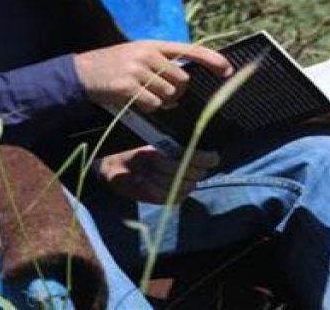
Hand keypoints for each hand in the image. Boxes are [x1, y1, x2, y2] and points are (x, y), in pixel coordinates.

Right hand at [72, 40, 231, 112]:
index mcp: (153, 45)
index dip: (212, 60)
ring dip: (161, 102)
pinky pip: (153, 104)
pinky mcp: (128, 86)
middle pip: (181, 81)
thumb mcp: (137, 55)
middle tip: (160, 94)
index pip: (190, 50)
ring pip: (168, 95)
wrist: (82, 72)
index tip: (228, 70)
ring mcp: (137, 70)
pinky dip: (148, 107)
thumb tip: (182, 85)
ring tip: (143, 95)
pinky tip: (134, 101)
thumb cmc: (114, 65)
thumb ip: (161, 64)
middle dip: (175, 93)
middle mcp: (147, 55)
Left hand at [98, 145, 219, 203]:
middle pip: (193, 173)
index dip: (202, 157)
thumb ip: (171, 141)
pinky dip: (151, 186)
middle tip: (154, 157)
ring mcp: (181, 189)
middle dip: (172, 164)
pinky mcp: (168, 199)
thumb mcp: (153, 141)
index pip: (210, 159)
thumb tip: (184, 130)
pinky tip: (142, 180)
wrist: (118, 166)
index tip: (184, 151)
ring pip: (178, 184)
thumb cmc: (138, 150)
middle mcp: (191, 174)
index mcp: (192, 157)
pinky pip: (164, 194)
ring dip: (159, 174)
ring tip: (146, 168)